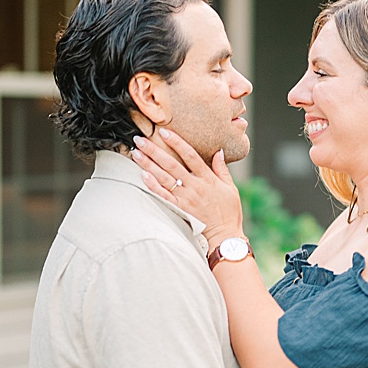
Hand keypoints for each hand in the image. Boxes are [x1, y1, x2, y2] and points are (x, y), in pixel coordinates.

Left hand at [129, 129, 244, 240]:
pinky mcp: (179, 209)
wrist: (225, 235)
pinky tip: (142, 175)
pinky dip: (153, 185)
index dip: (176, 142)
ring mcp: (185, 198)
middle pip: (172, 164)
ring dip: (149, 165)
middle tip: (140, 139)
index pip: (190, 155)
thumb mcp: (231, 187)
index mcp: (208, 178)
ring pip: (164, 178)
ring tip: (136, 154)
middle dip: (155, 150)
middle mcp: (194, 186)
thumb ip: (222, 169)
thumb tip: (218, 151)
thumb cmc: (229, 212)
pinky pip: (163, 196)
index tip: (164, 132)